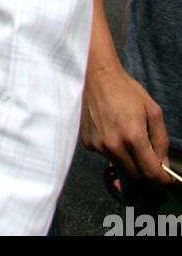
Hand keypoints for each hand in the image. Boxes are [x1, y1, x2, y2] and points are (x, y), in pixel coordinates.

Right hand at [81, 64, 172, 184]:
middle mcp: (113, 146)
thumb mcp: (153, 111)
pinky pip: (106, 156)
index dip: (162, 180)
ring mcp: (98, 146)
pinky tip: (113, 132)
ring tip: (129, 138)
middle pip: (136, 175)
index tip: (167, 180)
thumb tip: (163, 164)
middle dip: (147, 172)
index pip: (151, 173)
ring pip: (121, 166)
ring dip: (130, 160)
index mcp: (133, 137)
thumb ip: (161, 141)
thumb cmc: (127, 90)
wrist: (97, 76)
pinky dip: (114, 151)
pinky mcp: (87, 143)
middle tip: (152, 160)